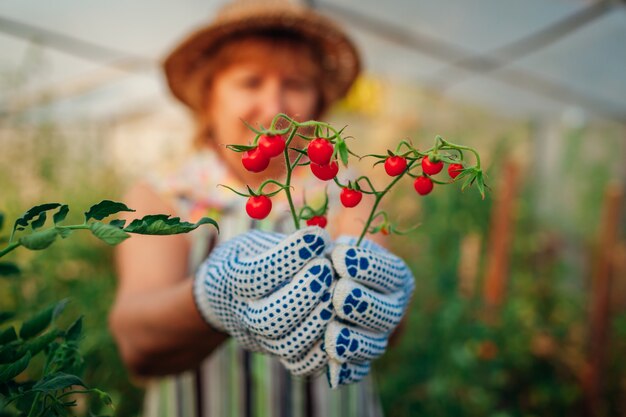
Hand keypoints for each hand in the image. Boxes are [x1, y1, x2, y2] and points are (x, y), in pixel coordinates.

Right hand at [193, 227, 334, 366]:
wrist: (225, 296)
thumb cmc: (249, 258)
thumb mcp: (255, 242)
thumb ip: (282, 244)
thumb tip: (322, 243)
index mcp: (230, 280)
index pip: (257, 275)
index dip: (291, 257)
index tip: (318, 238)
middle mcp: (242, 315)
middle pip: (269, 319)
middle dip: (304, 294)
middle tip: (327, 268)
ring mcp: (260, 340)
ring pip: (288, 345)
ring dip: (318, 319)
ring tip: (336, 291)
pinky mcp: (279, 355)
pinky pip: (302, 365)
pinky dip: (324, 349)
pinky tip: (339, 320)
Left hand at [324, 237, 414, 386]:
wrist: (321, 283)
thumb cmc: (328, 256)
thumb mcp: (338, 242)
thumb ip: (340, 241)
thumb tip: (327, 242)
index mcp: (395, 276)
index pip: (388, 272)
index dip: (365, 266)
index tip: (337, 256)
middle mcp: (393, 307)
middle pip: (387, 312)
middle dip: (362, 303)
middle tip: (338, 294)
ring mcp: (378, 336)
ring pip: (374, 345)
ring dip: (355, 340)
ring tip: (333, 332)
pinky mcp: (360, 360)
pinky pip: (358, 371)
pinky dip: (346, 369)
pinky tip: (332, 363)